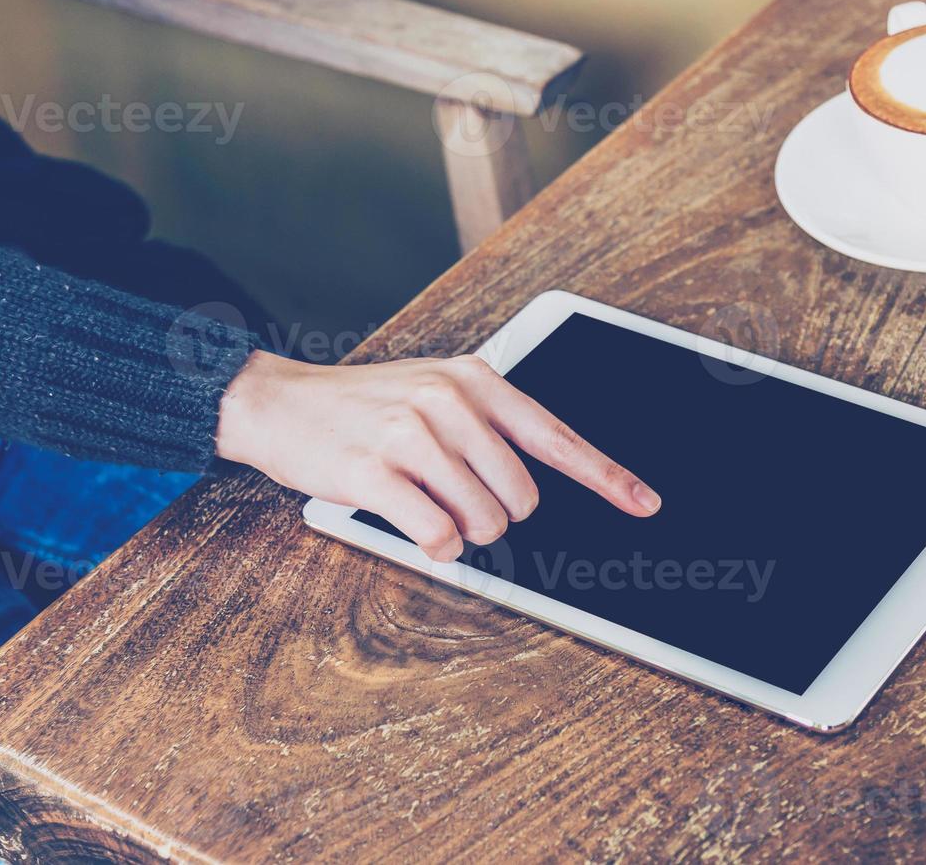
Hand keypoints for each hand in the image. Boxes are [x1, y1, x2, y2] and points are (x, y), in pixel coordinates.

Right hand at [215, 350, 660, 560]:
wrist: (281, 404)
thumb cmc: (367, 407)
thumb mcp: (436, 392)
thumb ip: (490, 428)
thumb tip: (541, 485)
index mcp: (475, 380)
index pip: (557, 436)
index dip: (607, 476)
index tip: (644, 503)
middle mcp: (448, 401)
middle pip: (522, 497)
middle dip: (497, 513)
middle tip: (456, 496)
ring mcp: (410, 435)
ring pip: (483, 521)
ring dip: (462, 531)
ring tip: (426, 503)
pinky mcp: (374, 473)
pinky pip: (437, 536)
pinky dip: (435, 545)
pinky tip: (415, 525)